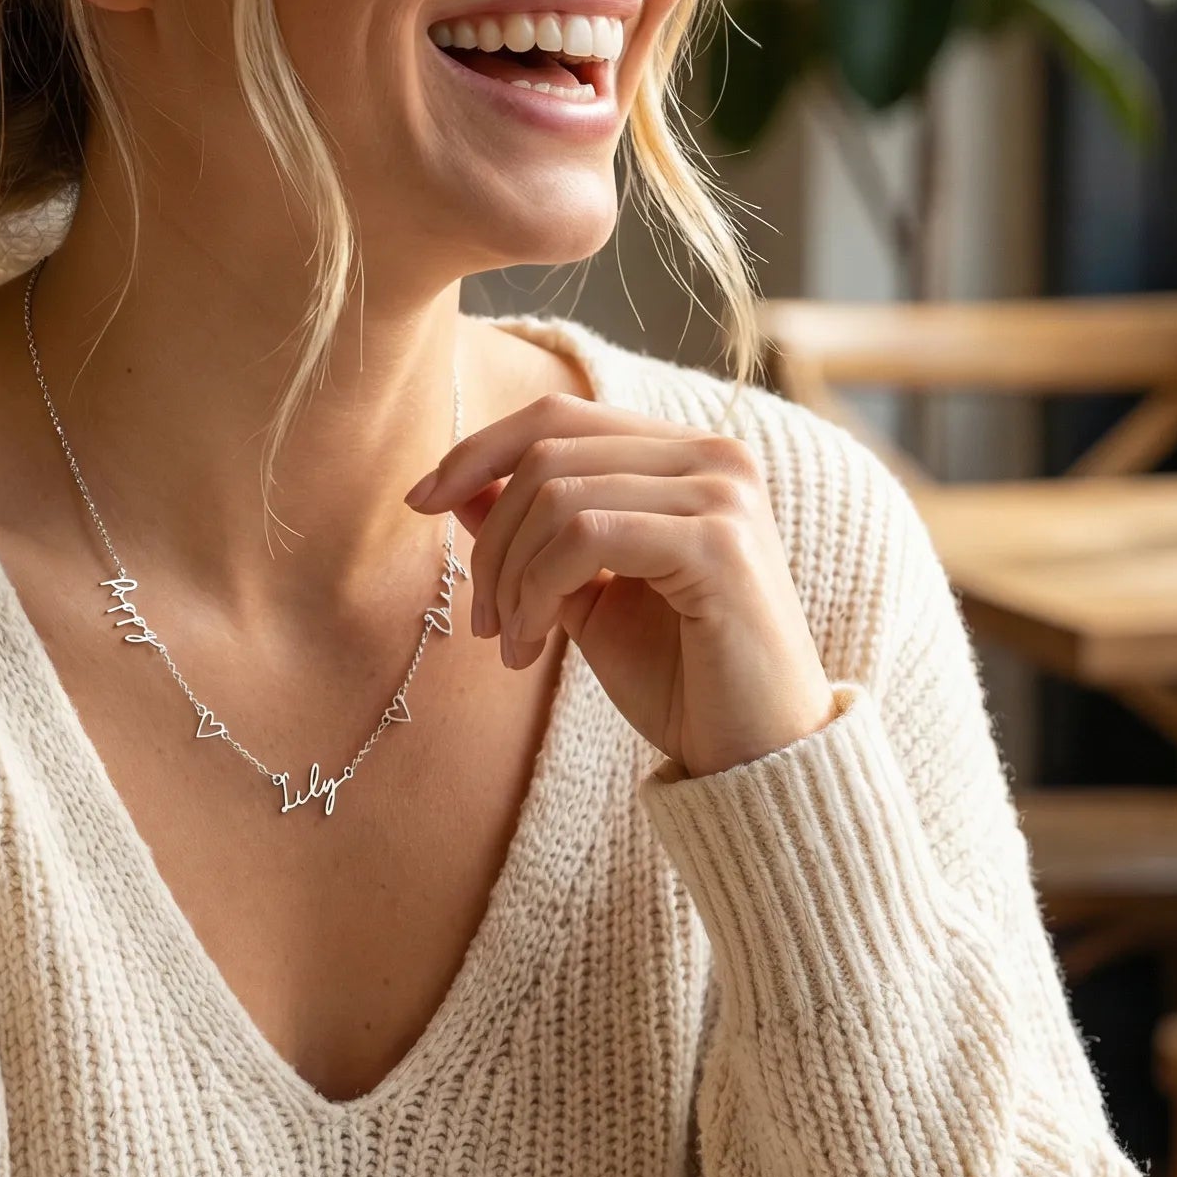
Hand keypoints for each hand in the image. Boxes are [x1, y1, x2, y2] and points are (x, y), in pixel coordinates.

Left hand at [404, 393, 836, 777]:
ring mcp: (722, 494)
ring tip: (512, 642)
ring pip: (559, 496)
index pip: (559, 418)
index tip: (421, 502)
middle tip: (482, 621)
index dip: (479, 452)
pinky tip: (533, 644)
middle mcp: (714, 457)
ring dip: (510, 577)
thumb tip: (457, 486)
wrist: (755, 758)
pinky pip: (587, 537)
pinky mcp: (718, 545)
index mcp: (686, 456)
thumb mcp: (584, 593)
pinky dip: (538, 589)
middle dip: (491, 539)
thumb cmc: (679, 678)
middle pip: (548, 453)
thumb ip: (533, 532)